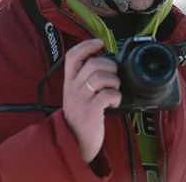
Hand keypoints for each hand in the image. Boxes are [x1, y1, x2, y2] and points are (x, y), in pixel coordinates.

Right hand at [62, 39, 121, 162]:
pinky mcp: (90, 112)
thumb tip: (103, 64)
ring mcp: (81, 100)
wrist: (75, 143)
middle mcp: (72, 89)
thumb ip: (84, 80)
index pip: (72, 56)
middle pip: (92, 64)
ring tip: (115, 90)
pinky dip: (116, 96)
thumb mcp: (76, 96)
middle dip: (109, 65)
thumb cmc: (80, 118)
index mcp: (69, 82)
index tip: (99, 42)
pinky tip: (115, 103)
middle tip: (114, 75)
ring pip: (100, 77)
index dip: (86, 45)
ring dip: (114, 81)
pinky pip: (107, 95)